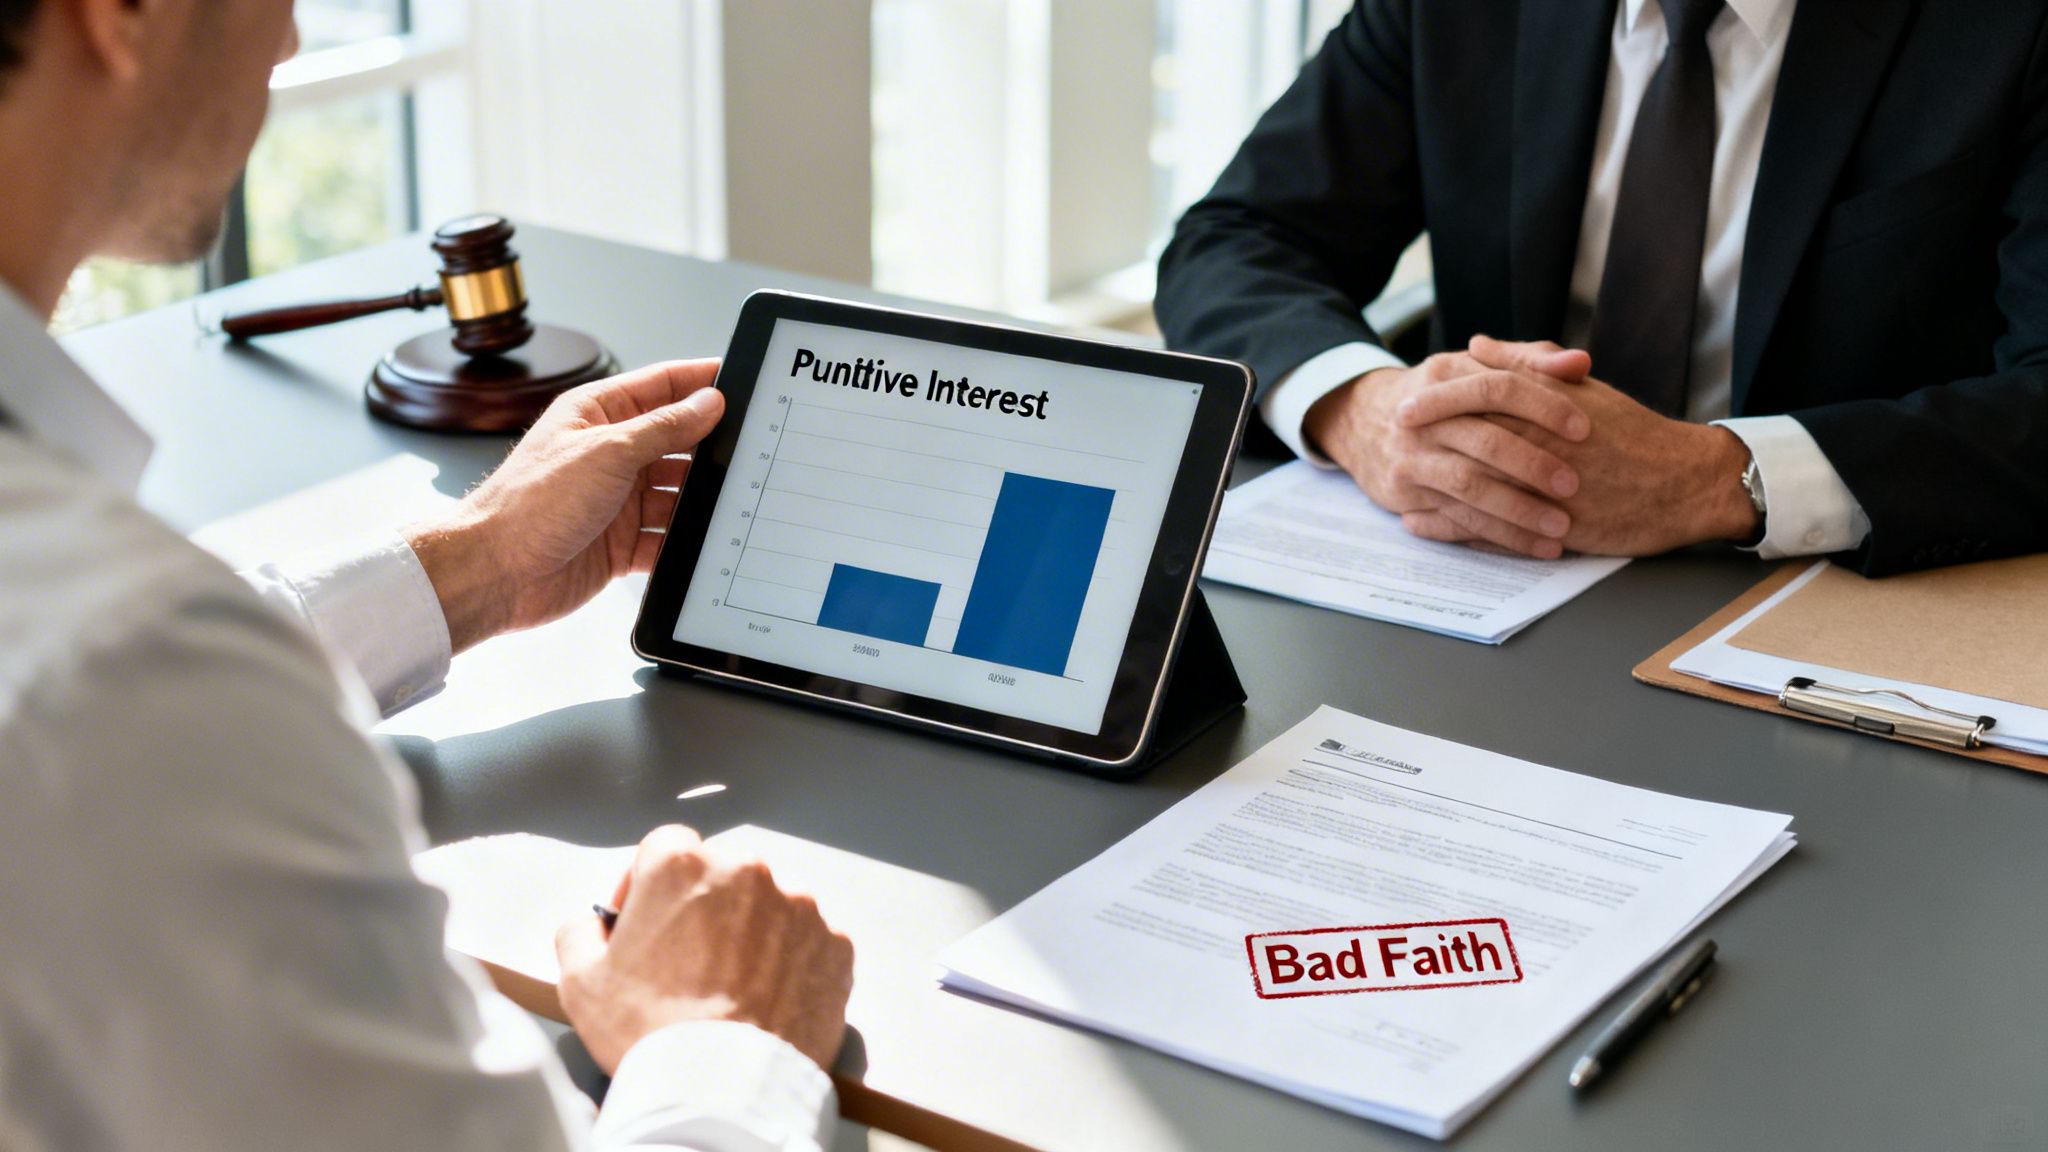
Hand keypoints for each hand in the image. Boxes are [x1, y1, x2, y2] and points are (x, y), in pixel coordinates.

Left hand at [404, 360, 725, 651]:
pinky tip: (699, 543)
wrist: (495, 573)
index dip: (700, 380)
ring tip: (727, 500)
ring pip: (676, 495)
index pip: (660, 386)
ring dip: (698, 501)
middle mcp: (608, 455)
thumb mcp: (608, 451)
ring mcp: (615, 501)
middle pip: (675, 442)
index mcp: (597, 415)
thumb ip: (664, 427)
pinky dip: (682, 544)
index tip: (740, 378)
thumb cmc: (529, 505)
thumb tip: (707, 403)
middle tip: (748, 448)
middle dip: (708, 447)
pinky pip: (665, 540)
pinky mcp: (620, 544)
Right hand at [556, 825, 855, 1074]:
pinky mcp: (834, 946)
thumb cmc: (650, 1034)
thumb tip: (593, 925)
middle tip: (688, 961)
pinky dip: (791, 964)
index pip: (664, 847)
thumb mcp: (581, 982)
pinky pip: (807, 944)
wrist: (723, 1092)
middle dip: (703, 908)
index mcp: (682, 866)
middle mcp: (747, 871)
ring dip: (750, 933)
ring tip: (731, 987)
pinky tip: (767, 1001)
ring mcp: (799, 907)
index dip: (649, 882)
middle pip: (721, 874)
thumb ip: (580, 933)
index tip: (646, 918)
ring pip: (768, 907)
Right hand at [1304, 341, 1593, 557]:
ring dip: (1517, 511)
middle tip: (1574, 485)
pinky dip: (1495, 535)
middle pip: (1484, 440)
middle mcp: (1425, 416)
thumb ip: (1531, 361)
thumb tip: (1581, 364)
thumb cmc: (1441, 396)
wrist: (1361, 420)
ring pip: (1468, 486)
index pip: (1500, 386)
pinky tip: (1532, 545)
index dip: (1544, 406)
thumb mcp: (1473, 368)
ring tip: (1560, 528)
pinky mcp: (1402, 491)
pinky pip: (1453, 519)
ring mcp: (1411, 456)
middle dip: (1532, 465)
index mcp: (1448, 375)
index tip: (1584, 429)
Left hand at [1397, 336, 1758, 554]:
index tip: (1406, 399)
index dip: (1440, 397)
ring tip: (1394, 483)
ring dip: (1430, 485)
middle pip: (1471, 436)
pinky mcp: (1553, 526)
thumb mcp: (1583, 391)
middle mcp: (1545, 443)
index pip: (1484, 392)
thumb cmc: (1632, 434)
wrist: (1682, 484)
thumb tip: (1479, 345)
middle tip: (1391, 436)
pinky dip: (1451, 528)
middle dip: (1427, 437)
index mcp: (1551, 406)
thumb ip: (1528, 366)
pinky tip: (1421, 523)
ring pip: (1475, 485)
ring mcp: (1548, 487)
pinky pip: (1490, 529)